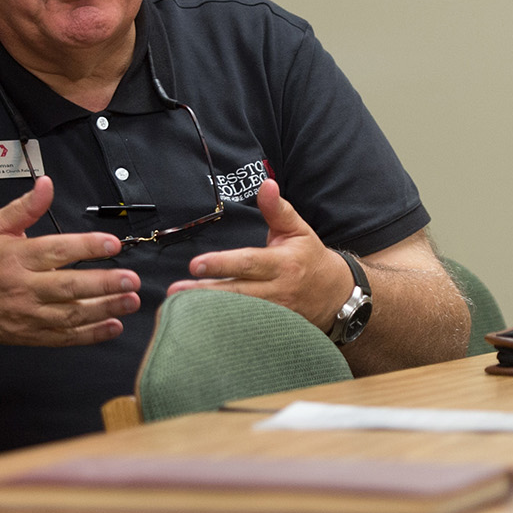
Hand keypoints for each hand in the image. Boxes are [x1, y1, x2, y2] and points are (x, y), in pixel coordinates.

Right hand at [0, 176, 140, 347]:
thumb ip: (24, 209)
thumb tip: (46, 185)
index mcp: (15, 258)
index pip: (56, 251)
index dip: (86, 247)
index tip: (111, 244)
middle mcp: (23, 288)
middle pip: (68, 287)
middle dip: (103, 284)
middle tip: (130, 279)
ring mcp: (28, 315)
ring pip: (71, 315)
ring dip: (105, 309)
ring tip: (130, 300)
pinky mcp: (31, 336)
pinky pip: (66, 338)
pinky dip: (92, 335)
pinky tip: (113, 325)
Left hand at [164, 179, 354, 329]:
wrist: (336, 296)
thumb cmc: (310, 258)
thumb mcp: (298, 230)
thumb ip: (277, 209)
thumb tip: (266, 184)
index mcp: (282, 263)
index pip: (248, 263)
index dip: (221, 264)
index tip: (195, 264)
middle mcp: (278, 290)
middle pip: (238, 293)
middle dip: (205, 292)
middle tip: (176, 291)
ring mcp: (275, 313)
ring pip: (240, 314)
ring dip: (209, 313)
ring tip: (179, 311)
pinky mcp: (272, 328)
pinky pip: (246, 328)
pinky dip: (224, 328)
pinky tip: (200, 327)